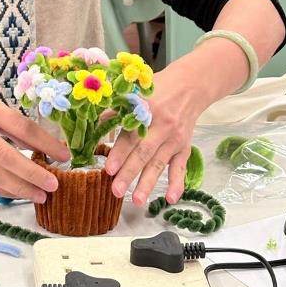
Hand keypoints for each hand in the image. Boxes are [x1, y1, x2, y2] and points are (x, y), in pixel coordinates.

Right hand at [0, 77, 69, 200]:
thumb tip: (37, 141)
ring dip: (20, 187)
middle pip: (7, 156)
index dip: (44, 142)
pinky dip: (1, 188)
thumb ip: (7, 120)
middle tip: (54, 184)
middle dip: (33, 173)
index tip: (63, 154)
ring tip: (40, 195)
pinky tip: (17, 193)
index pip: (21, 126)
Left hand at [104, 54, 214, 206]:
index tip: (108, 169)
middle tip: (116, 191)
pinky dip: (176, 184)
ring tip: (136, 200)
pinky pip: (180, 168)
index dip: (119, 153)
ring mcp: (175, 139)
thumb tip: (94, 122)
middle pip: (144, 153)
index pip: (131, 135)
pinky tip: (169, 198)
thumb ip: (117, 108)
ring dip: (148, 184)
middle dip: (130, 173)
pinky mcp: (185, 147)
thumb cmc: (158, 89)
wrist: (190, 86)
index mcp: (147, 110)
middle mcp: (162, 126)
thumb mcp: (137, 92)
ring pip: (159, 164)